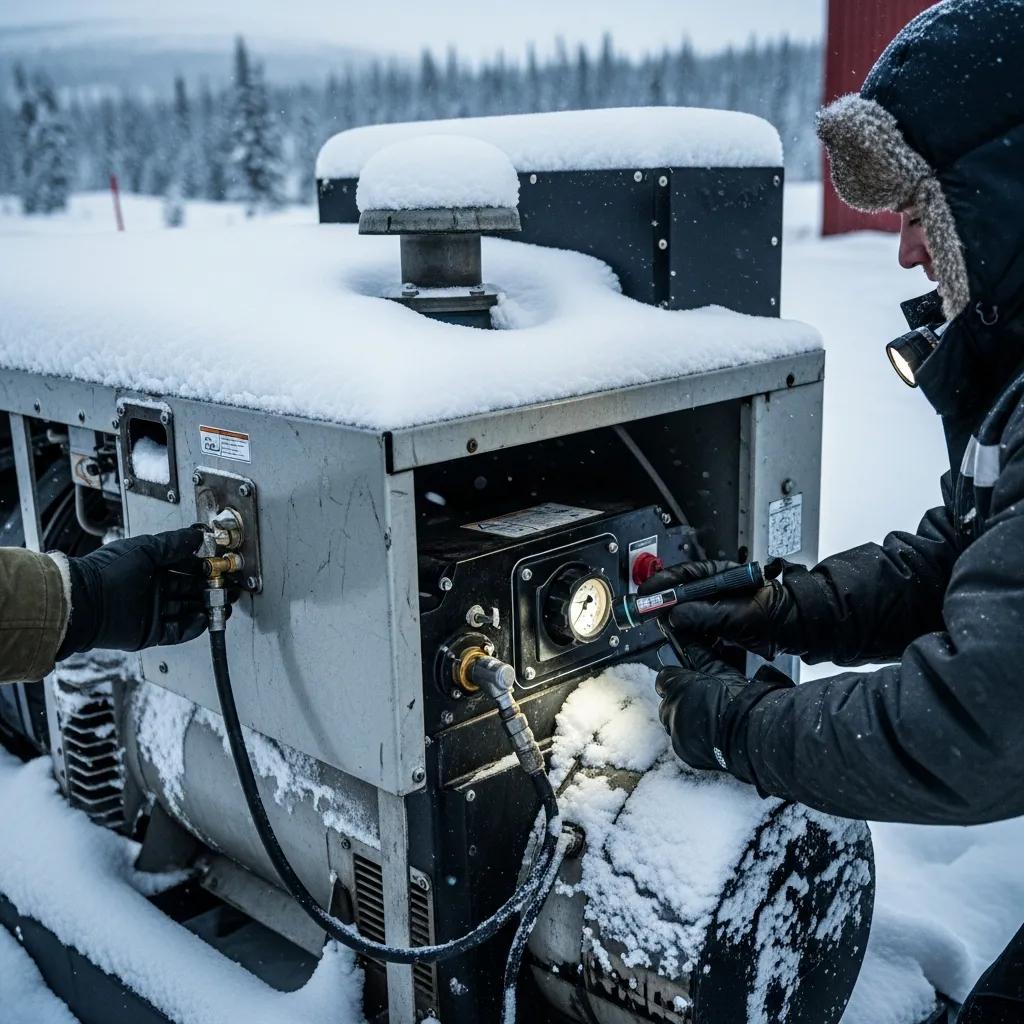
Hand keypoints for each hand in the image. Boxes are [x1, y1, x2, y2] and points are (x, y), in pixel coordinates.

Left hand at [58, 527, 207, 656]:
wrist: (84, 603)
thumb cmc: (107, 572)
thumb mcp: (145, 549)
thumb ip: (173, 543)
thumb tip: (197, 536)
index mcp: (149, 567)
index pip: (183, 566)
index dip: (201, 566)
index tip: (217, 566)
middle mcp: (151, 589)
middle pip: (188, 590)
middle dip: (208, 589)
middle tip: (225, 587)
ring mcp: (151, 612)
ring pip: (186, 610)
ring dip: (205, 608)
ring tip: (222, 604)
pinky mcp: (150, 632)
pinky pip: (177, 631)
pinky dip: (192, 627)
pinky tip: (204, 619)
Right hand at [641, 559, 801, 658]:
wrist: (797, 630)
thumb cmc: (778, 614)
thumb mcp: (739, 614)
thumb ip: (706, 614)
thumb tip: (676, 615)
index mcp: (722, 575)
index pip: (685, 575)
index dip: (663, 584)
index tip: (647, 593)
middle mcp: (717, 589)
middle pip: (682, 593)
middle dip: (664, 603)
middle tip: (647, 612)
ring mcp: (718, 606)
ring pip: (688, 611)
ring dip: (675, 621)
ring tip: (664, 627)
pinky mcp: (720, 623)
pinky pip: (697, 627)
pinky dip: (688, 634)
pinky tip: (683, 639)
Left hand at [656, 644, 794, 776]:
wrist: (750, 734)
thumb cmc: (739, 700)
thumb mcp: (721, 671)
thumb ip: (701, 657)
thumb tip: (691, 645)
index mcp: (677, 686)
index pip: (665, 677)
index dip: (677, 679)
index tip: (688, 681)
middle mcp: (671, 708)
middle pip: (668, 701)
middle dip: (681, 700)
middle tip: (703, 701)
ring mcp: (676, 731)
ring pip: (674, 722)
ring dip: (685, 719)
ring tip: (709, 719)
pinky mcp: (684, 750)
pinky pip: (682, 740)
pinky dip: (692, 738)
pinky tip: (711, 734)